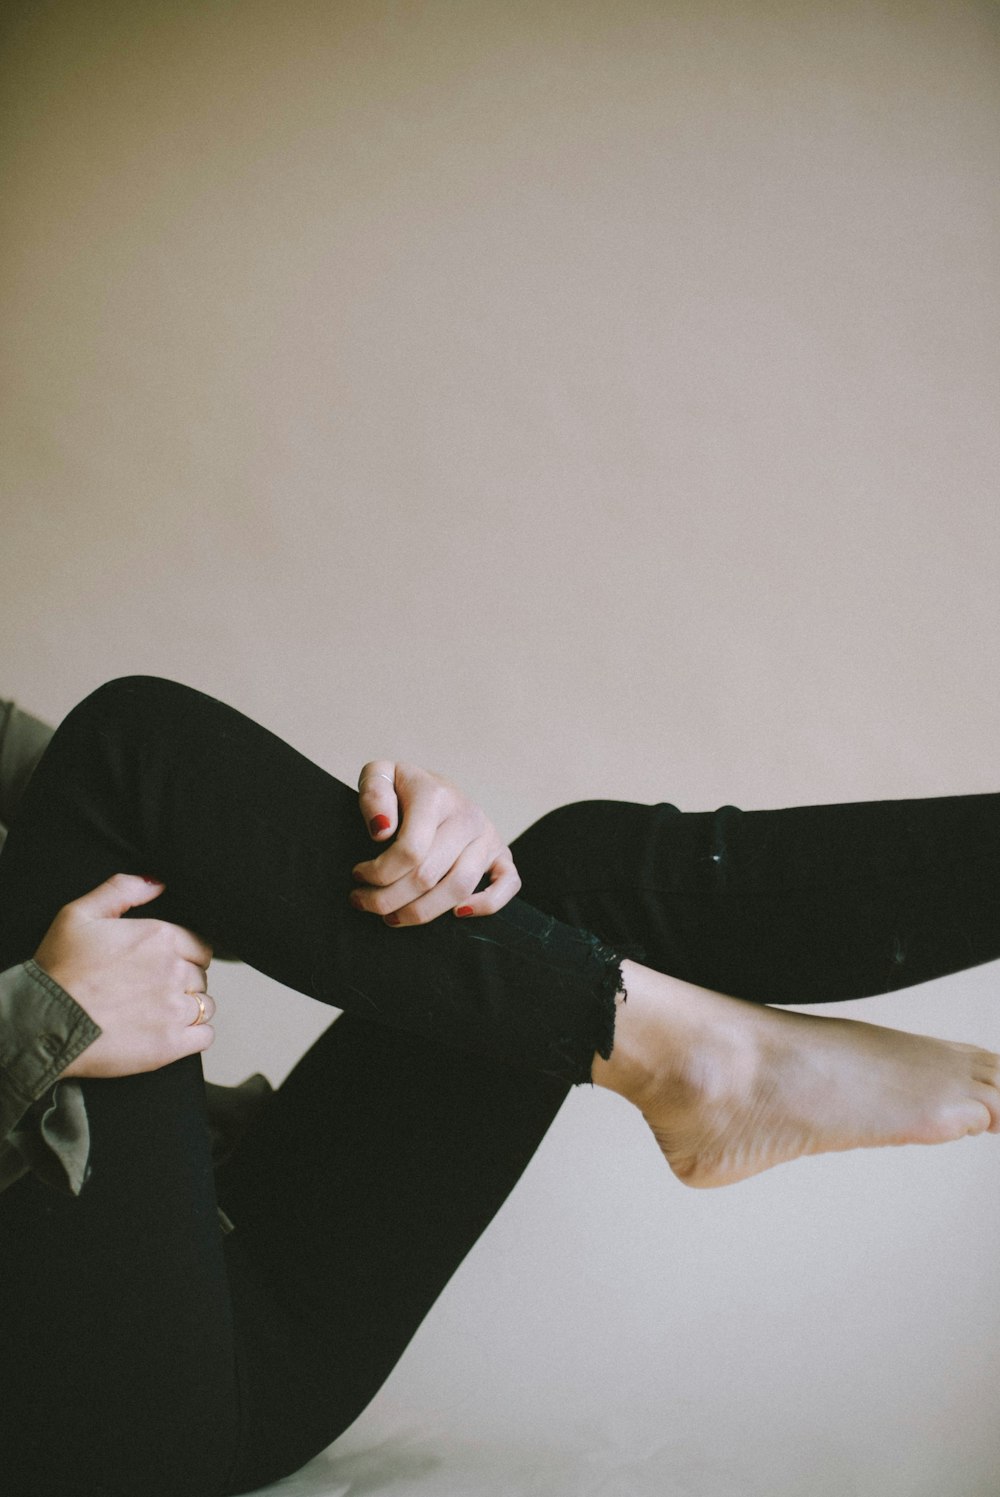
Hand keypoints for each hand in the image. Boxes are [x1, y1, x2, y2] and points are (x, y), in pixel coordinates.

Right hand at [33, 874, 215, 1078]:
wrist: (43, 1022)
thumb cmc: (58, 971)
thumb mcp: (79, 914)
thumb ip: (122, 890)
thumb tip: (156, 883)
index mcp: (159, 938)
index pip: (199, 945)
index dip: (183, 955)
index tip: (162, 965)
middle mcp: (173, 971)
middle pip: (201, 975)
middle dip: (183, 981)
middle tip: (153, 990)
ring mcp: (174, 1009)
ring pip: (206, 1005)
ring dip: (189, 1008)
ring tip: (158, 1012)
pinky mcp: (171, 1044)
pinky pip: (205, 1036)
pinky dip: (194, 1035)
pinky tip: (171, 1032)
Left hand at [350, 760, 520, 925]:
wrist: (437, 788)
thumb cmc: (403, 789)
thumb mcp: (380, 776)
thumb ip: (373, 794)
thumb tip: (381, 832)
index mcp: (436, 796)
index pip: (410, 850)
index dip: (378, 872)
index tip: (358, 876)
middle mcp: (467, 816)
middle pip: (428, 875)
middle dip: (388, 898)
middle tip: (364, 902)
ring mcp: (488, 837)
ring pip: (459, 889)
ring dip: (421, 912)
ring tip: (392, 916)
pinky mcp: (502, 854)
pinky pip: (509, 884)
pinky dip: (486, 904)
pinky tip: (457, 914)